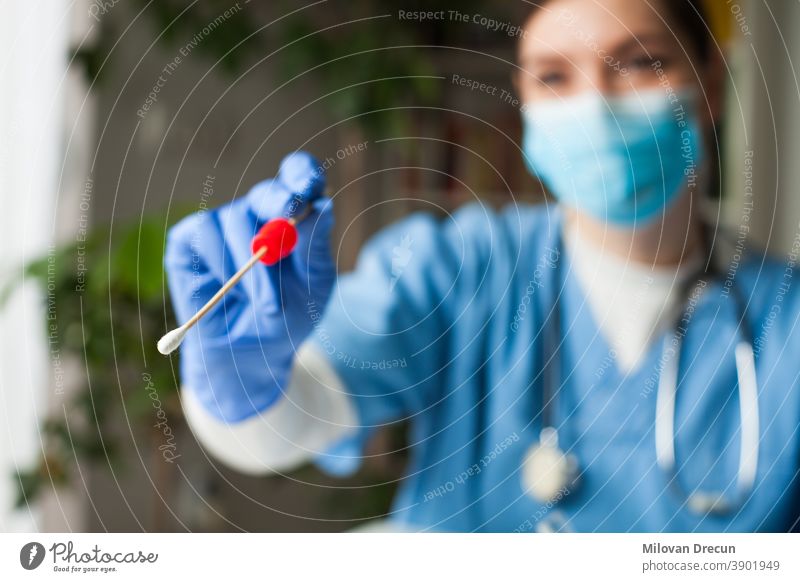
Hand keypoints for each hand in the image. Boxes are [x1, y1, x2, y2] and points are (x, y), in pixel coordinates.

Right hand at [164, 152, 335, 421]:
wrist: (251, 357)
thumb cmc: (287, 317)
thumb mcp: (313, 284)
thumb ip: (315, 245)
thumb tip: (321, 204)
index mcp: (291, 217)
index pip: (297, 178)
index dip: (301, 173)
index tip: (309, 184)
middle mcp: (255, 214)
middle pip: (267, 192)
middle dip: (279, 201)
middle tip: (291, 213)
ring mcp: (220, 225)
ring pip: (234, 218)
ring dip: (256, 264)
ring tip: (267, 303)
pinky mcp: (188, 241)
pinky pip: (204, 234)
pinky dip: (224, 264)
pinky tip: (232, 292)